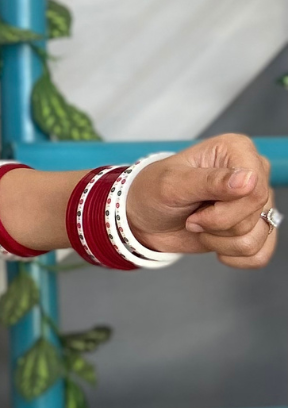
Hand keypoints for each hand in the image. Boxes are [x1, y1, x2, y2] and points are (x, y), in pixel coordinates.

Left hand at [127, 135, 277, 268]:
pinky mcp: (255, 227)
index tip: (196, 210)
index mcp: (237, 150)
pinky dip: (234, 257)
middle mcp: (253, 172)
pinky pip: (261, 253)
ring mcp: (256, 201)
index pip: (254, 188)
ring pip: (258, 236)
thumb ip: (210, 181)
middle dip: (217, 226)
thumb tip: (249, 179)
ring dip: (221, 242)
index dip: (225, 211)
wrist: (145, 219)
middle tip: (193, 217)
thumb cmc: (153, 192)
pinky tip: (215, 243)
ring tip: (200, 225)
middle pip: (256, 214)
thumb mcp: (172, 184)